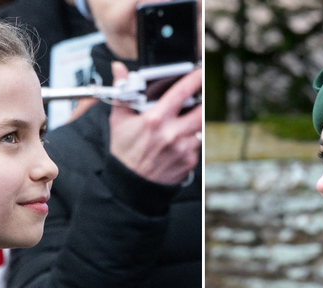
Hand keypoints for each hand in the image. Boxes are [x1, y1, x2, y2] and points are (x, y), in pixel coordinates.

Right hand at [109, 62, 201, 184]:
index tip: (201, 71)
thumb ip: (123, 91)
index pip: (182, 92)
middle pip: (201, 111)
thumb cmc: (124, 151)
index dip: (195, 78)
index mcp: (155, 120)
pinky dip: (190, 141)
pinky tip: (178, 143)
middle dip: (203, 102)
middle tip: (199, 98)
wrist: (129, 184)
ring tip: (184, 123)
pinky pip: (197, 146)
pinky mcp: (189, 162)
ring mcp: (183, 149)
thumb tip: (119, 69)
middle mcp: (172, 134)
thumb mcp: (119, 119)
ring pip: (200, 129)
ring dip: (195, 123)